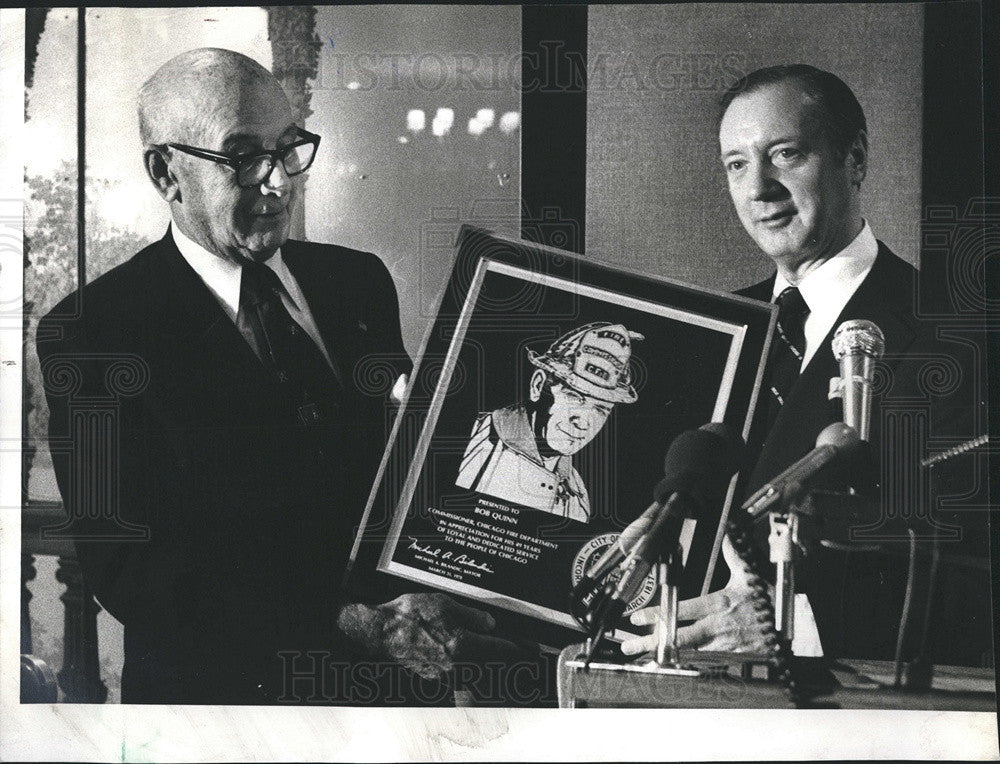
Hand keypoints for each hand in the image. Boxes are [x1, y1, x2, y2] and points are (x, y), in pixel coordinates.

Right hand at [337, 592, 523, 679]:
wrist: (381, 632)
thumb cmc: (409, 615)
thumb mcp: (445, 604)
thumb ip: (472, 615)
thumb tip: (490, 624)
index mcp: (464, 645)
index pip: (504, 652)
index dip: (522, 650)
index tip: (532, 650)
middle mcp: (458, 666)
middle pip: (494, 668)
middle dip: (506, 660)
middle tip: (517, 651)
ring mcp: (446, 676)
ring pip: (478, 675)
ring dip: (488, 666)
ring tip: (489, 652)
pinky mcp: (435, 679)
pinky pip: (461, 677)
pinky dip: (469, 669)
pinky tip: (463, 654)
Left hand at [620, 536, 773, 655]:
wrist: (794, 628)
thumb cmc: (771, 600)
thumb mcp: (749, 574)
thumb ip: (733, 554)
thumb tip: (727, 533)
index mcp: (719, 604)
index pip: (681, 609)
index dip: (658, 614)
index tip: (638, 617)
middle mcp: (718, 626)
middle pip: (678, 637)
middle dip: (651, 642)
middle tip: (630, 645)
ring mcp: (724, 645)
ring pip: (687, 653)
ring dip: (664, 656)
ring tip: (642, 658)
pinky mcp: (732, 658)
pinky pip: (704, 663)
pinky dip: (686, 665)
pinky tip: (669, 666)